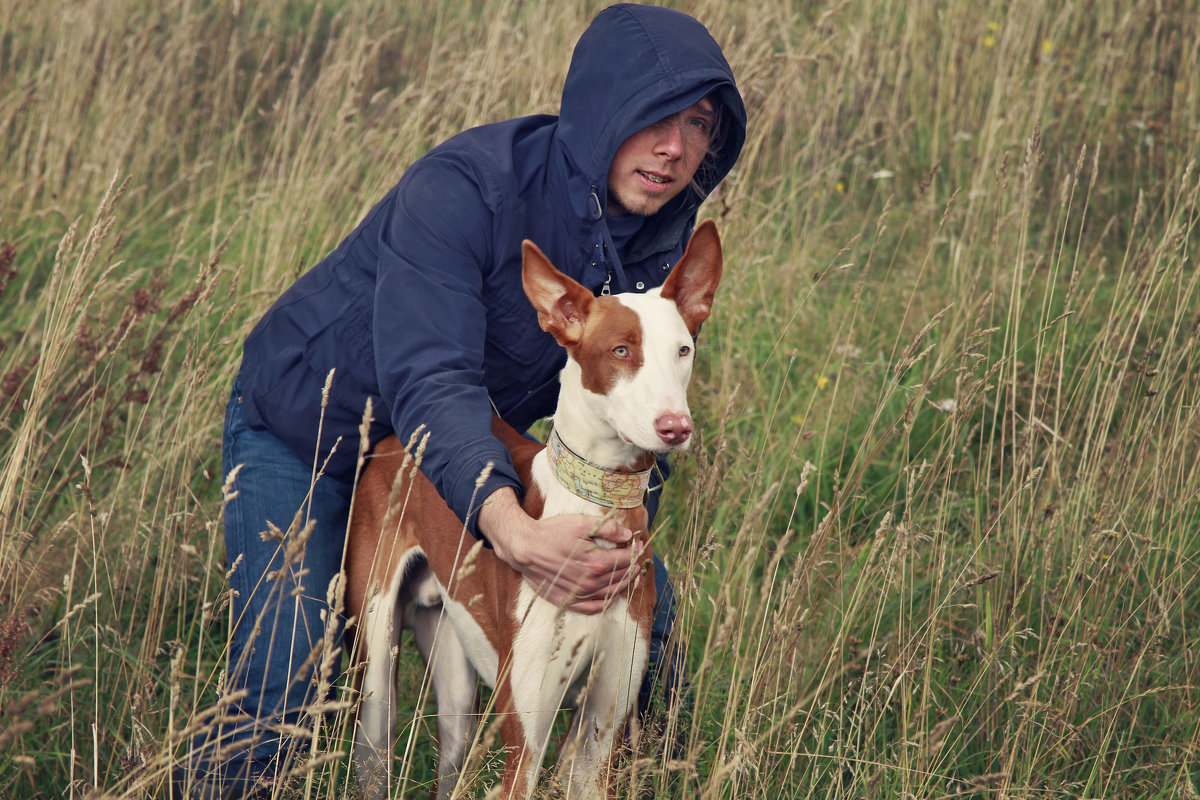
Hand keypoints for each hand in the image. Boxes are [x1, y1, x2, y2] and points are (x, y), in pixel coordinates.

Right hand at [478, 488, 642, 613]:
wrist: (525, 548)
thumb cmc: (551, 533)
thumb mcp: (580, 523)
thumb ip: (607, 528)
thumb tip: (628, 534)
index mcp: (596, 563)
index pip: (625, 559)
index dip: (635, 550)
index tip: (638, 542)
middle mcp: (590, 582)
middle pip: (621, 576)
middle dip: (632, 564)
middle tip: (636, 555)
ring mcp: (580, 594)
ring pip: (611, 592)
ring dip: (624, 582)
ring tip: (629, 572)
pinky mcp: (569, 600)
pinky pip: (594, 607)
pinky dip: (607, 601)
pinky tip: (611, 594)